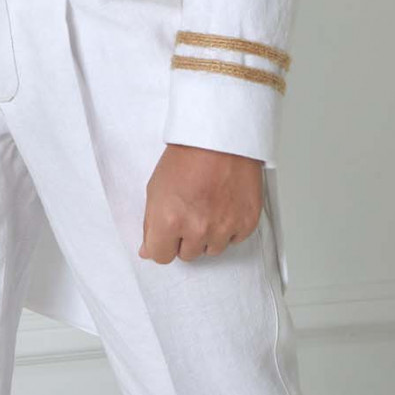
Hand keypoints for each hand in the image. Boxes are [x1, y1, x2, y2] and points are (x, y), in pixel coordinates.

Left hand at [139, 143, 262, 263]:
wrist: (220, 137)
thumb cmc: (186, 155)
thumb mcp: (156, 186)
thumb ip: (150, 223)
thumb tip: (148, 250)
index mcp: (169, 220)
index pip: (160, 256)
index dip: (162, 242)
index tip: (166, 233)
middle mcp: (197, 229)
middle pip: (187, 255)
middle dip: (185, 237)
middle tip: (189, 210)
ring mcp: (223, 228)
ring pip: (212, 249)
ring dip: (208, 234)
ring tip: (207, 204)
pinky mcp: (246, 223)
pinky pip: (234, 239)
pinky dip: (230, 226)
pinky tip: (224, 203)